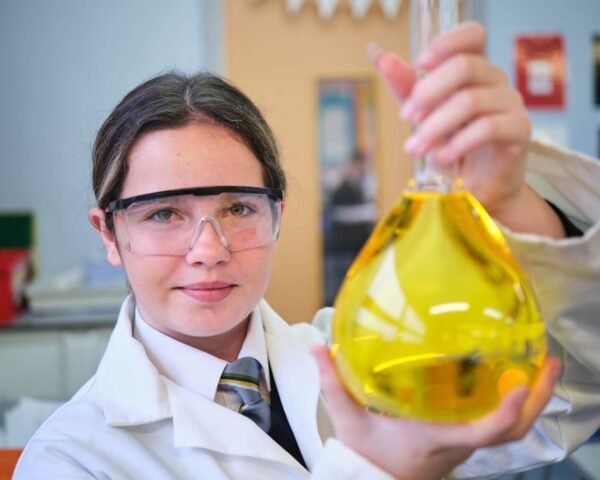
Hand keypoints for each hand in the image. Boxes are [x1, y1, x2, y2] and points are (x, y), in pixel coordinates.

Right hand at [313, 345, 560, 479]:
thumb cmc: (367, 455)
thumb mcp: (348, 420)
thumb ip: (333, 383)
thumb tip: (318, 347)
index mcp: (437, 438)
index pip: (483, 433)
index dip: (507, 412)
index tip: (521, 383)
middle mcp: (460, 443)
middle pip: (514, 431)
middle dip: (538, 398)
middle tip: (549, 362)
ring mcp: (466, 444)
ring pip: (513, 429)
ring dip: (533, 399)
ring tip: (541, 364)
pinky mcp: (464, 440)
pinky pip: (500, 425)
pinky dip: (515, 403)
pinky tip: (512, 377)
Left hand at [373, 22, 563, 237]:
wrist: (477, 186)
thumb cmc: (451, 145)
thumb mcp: (423, 114)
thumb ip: (406, 88)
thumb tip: (383, 60)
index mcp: (474, 69)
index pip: (472, 35)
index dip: (447, 42)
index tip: (420, 64)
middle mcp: (495, 80)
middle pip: (466, 66)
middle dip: (428, 92)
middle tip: (406, 118)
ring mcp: (510, 103)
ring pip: (471, 100)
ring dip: (435, 126)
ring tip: (415, 148)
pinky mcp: (519, 130)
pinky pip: (488, 128)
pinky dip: (458, 144)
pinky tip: (441, 158)